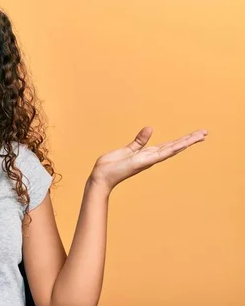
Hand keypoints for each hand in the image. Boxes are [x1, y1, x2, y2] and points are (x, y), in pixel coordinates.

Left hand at [90, 127, 207, 191]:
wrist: (101, 177)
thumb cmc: (111, 165)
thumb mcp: (127, 149)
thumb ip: (139, 141)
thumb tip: (150, 128)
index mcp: (148, 154)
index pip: (169, 145)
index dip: (183, 140)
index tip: (196, 134)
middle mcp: (151, 158)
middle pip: (175, 147)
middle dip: (190, 140)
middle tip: (205, 133)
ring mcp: (148, 160)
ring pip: (172, 149)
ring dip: (186, 143)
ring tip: (201, 136)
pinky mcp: (143, 161)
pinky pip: (160, 154)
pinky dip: (171, 149)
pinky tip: (182, 144)